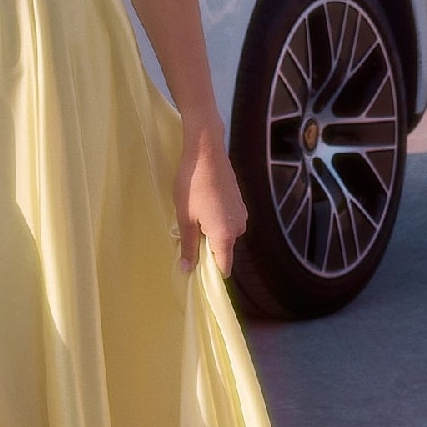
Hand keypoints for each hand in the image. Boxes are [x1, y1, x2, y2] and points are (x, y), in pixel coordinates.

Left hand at [173, 126, 247, 278]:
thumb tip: (187, 270)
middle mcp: (239, 228)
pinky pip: (228, 222)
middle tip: (187, 236)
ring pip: (225, 235)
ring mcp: (242, 214)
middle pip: (224, 250)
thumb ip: (188, 246)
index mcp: (226, 235)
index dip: (210, 273)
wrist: (206, 152)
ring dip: (210, 234)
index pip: (224, 266)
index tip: (195, 272)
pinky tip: (203, 207)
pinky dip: (216, 221)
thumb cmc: (191, 185)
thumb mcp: (185, 218)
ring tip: (193, 217)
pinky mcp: (240, 203)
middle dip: (207, 250)